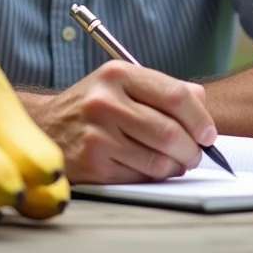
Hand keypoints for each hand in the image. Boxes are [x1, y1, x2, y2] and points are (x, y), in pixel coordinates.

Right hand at [24, 61, 217, 183]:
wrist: (44, 126)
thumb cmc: (93, 105)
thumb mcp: (123, 82)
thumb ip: (163, 89)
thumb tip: (202, 105)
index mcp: (118, 74)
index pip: (175, 95)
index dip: (200, 118)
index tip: (208, 133)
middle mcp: (105, 102)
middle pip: (169, 131)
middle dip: (192, 148)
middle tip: (196, 153)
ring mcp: (97, 135)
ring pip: (158, 160)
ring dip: (176, 166)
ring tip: (176, 162)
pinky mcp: (92, 165)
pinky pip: (140, 177)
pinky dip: (154, 177)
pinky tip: (152, 169)